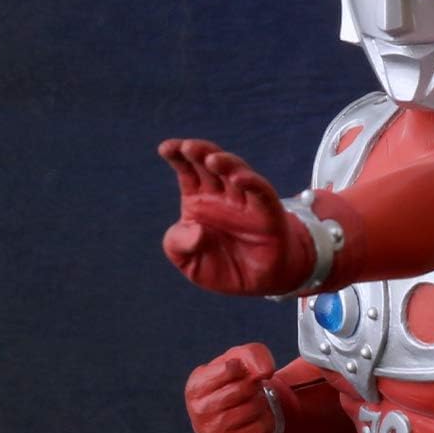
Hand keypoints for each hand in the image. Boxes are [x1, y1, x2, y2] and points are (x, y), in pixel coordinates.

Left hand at [159, 138, 312, 294]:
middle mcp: (222, 194)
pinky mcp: (268, 213)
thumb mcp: (189, 262)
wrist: (255, 285)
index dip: (177, 155)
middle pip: (210, 164)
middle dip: (200, 152)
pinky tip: (238, 178)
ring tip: (213, 160)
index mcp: (198, 199)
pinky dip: (251, 182)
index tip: (166, 148)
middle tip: (188, 147)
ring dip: (225, 162)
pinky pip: (261, 192)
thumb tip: (196, 230)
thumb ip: (180, 245)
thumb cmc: (220, 267)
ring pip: (236, 172)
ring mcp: (245, 201)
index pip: (187, 169)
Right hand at [185, 344, 278, 432]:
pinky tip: (255, 417)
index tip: (240, 371)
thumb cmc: (232, 382)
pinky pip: (261, 426)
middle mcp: (200, 410)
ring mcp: (213, 430)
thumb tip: (265, 372)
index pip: (231, 368)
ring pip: (253, 407)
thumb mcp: (238, 359)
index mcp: (196, 386)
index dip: (244, 367)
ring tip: (251, 401)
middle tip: (248, 387)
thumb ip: (252, 355)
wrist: (227, 418)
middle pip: (244, 388)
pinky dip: (265, 418)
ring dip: (260, 401)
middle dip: (253, 384)